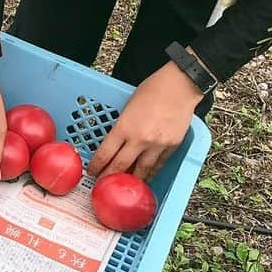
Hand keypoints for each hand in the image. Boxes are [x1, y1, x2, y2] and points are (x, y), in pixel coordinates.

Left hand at [88, 60, 203, 180]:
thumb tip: (116, 143)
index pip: (105, 154)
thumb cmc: (152, 89)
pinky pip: (158, 165)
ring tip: (124, 186)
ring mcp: (157, 145)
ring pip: (141, 171)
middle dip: (109, 178)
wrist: (180, 85)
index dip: (96, 167)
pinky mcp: (172, 146)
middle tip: (103, 185)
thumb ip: (122, 126)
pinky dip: (150, 172)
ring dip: (131, 180)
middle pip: (120, 167)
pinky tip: (145, 176)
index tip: (92, 172)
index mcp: (124, 127)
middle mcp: (139, 139)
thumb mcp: (128, 107)